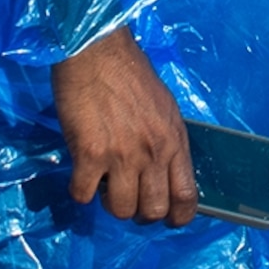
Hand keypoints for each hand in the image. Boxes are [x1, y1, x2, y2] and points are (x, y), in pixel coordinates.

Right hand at [51, 26, 197, 226]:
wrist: (95, 49)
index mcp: (175, 138)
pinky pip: (84, 196)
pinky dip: (80, 190)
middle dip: (139, 212)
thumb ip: (164, 140)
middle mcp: (154, 151)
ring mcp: (122, 155)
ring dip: (109, 204)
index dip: (178, 217)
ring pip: (120, 211)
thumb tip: (161, 172)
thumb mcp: (162, 105)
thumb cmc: (128, 72)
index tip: (166, 220)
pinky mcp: (90, 154)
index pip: (187, 196)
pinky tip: (81, 172)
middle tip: (126, 196)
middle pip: (153, 211)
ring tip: (103, 182)